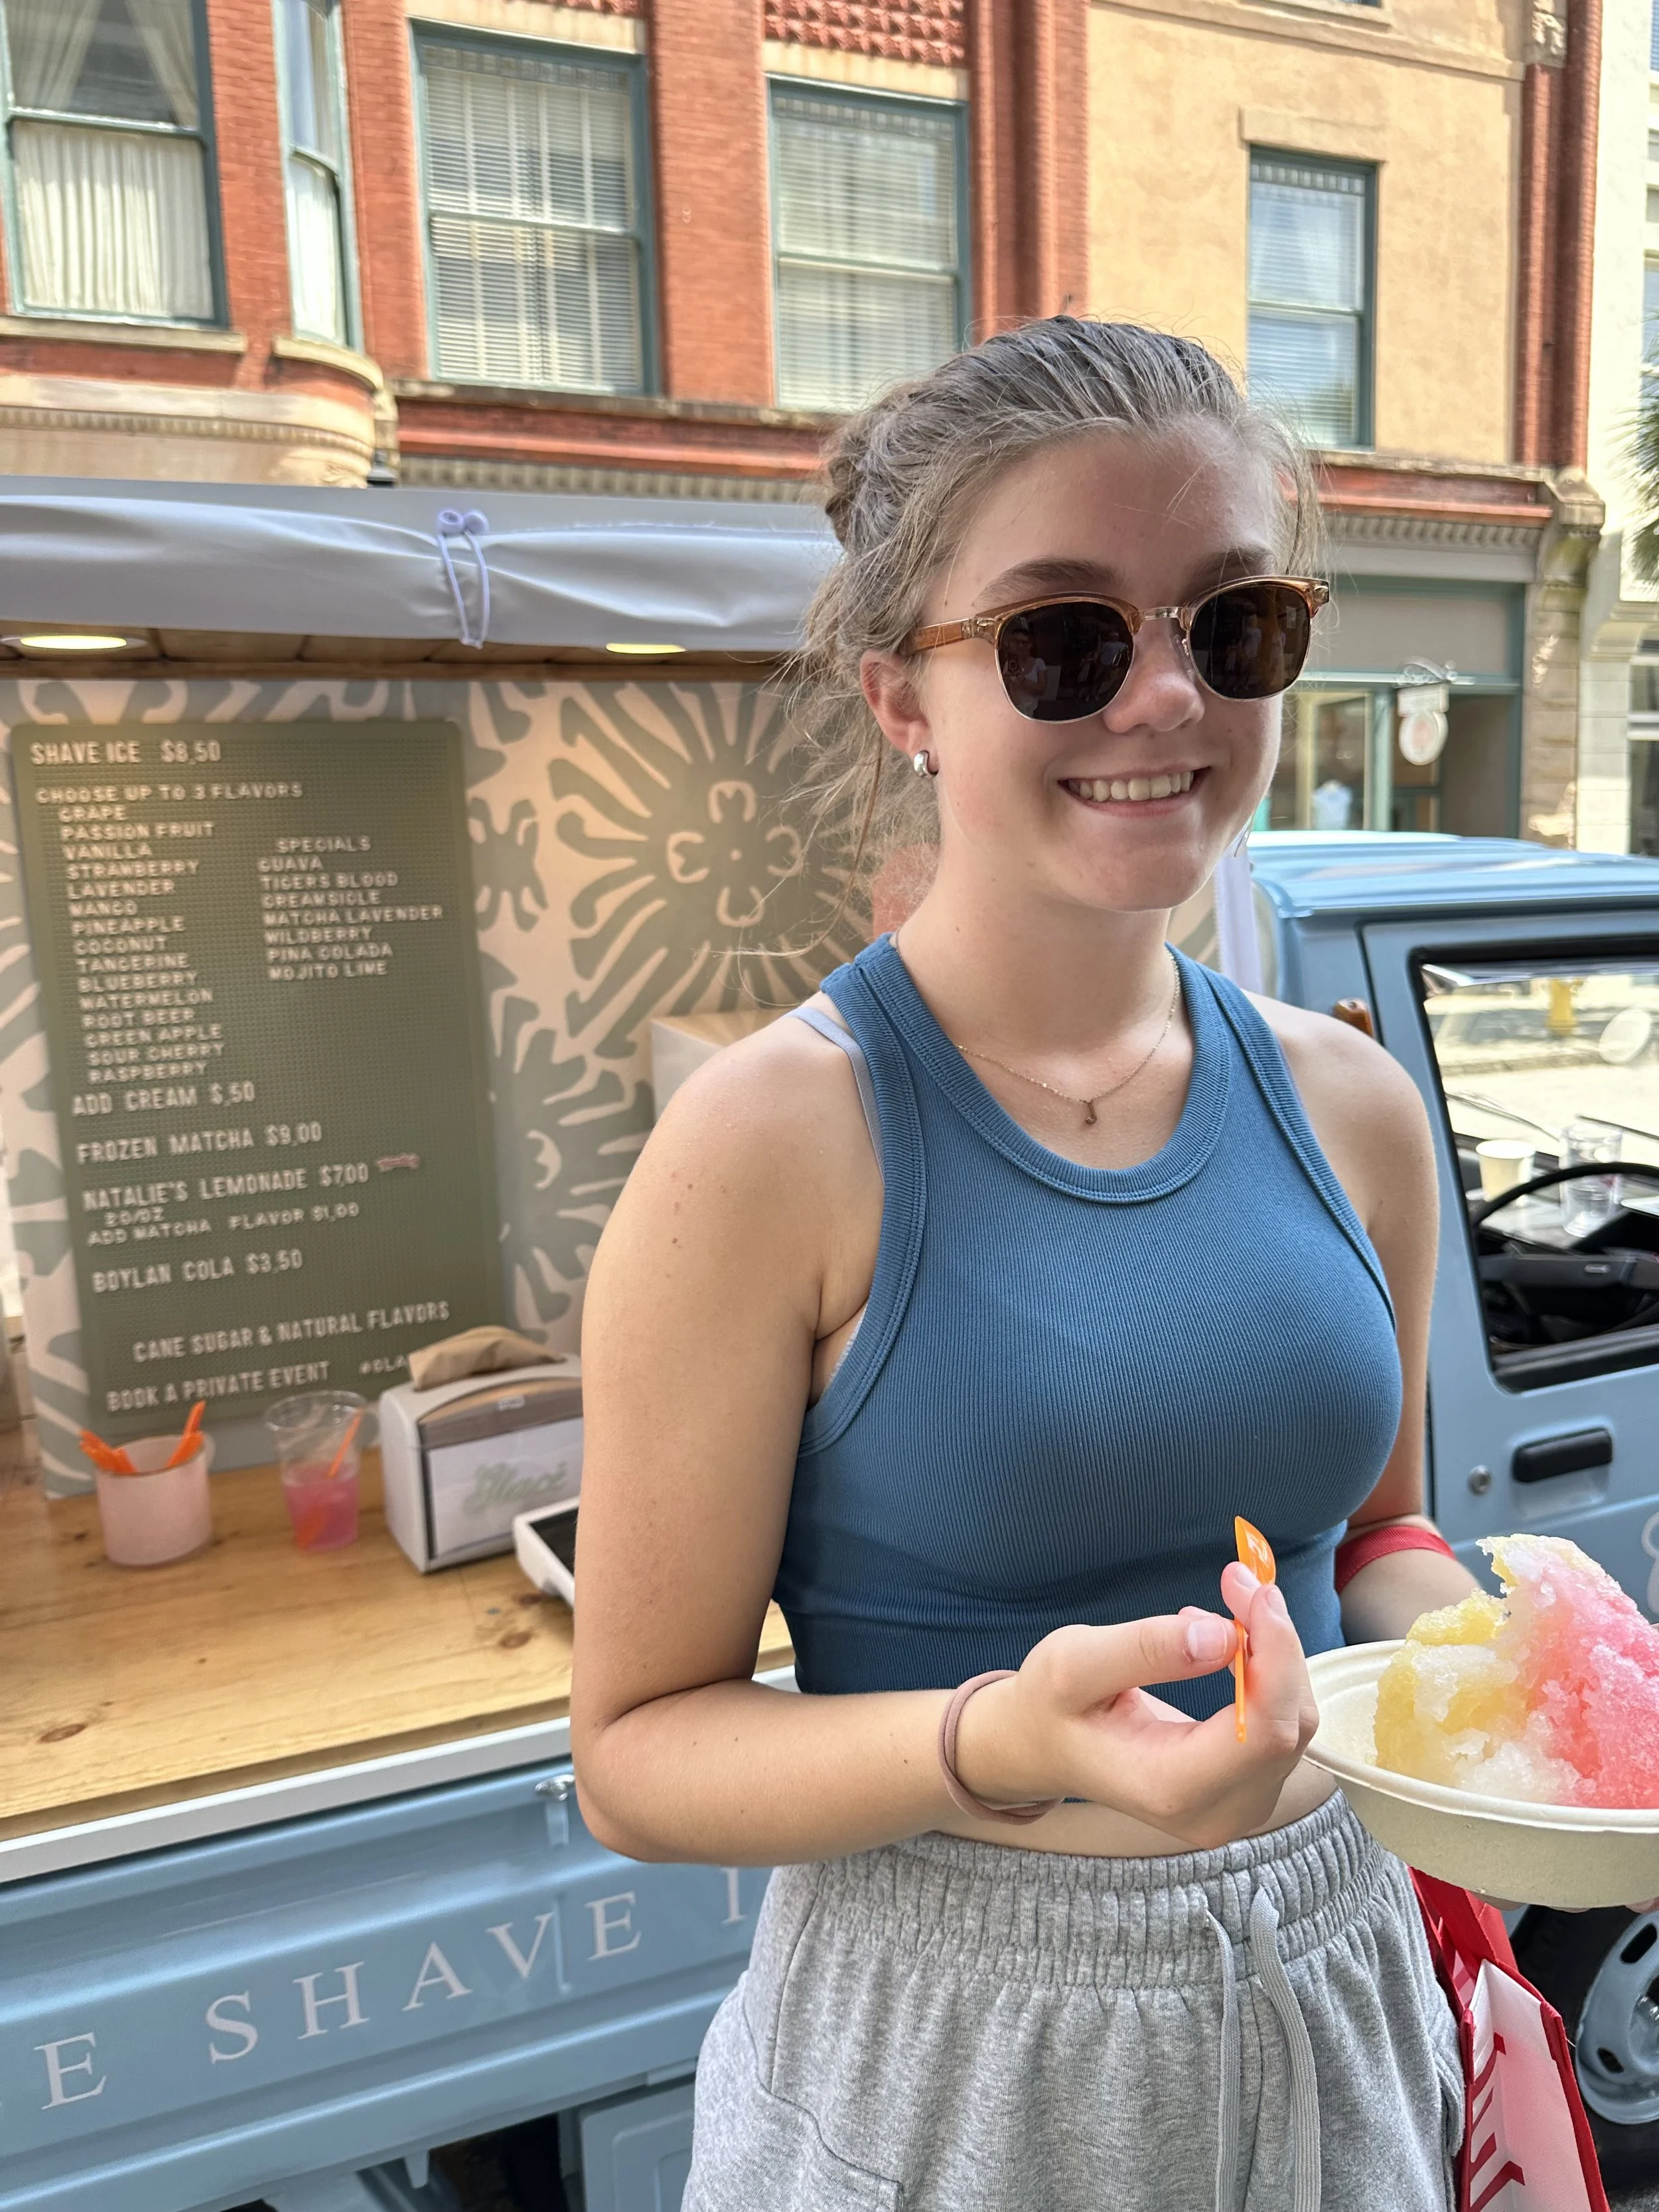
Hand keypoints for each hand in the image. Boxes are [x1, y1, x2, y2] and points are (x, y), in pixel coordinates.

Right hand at [954, 1568, 1318, 1850]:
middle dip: (1278, 1644)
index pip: (1266, 1730)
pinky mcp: (1245, 1791)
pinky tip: (1233, 1644)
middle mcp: (1217, 1813)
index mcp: (1171, 1788)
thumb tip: (1223, 1636)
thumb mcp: (1074, 1664)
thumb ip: (1145, 1650)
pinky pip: (1282, 1726)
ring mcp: (1236, 1808)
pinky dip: (1270, 1674)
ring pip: (1294, 1724)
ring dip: (1275, 1654)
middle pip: (1289, 1726)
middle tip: (1241, 1581)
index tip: (1254, 1589)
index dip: (1276, 1654)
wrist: (1042, 1749)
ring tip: (1232, 1605)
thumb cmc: (1051, 1706)